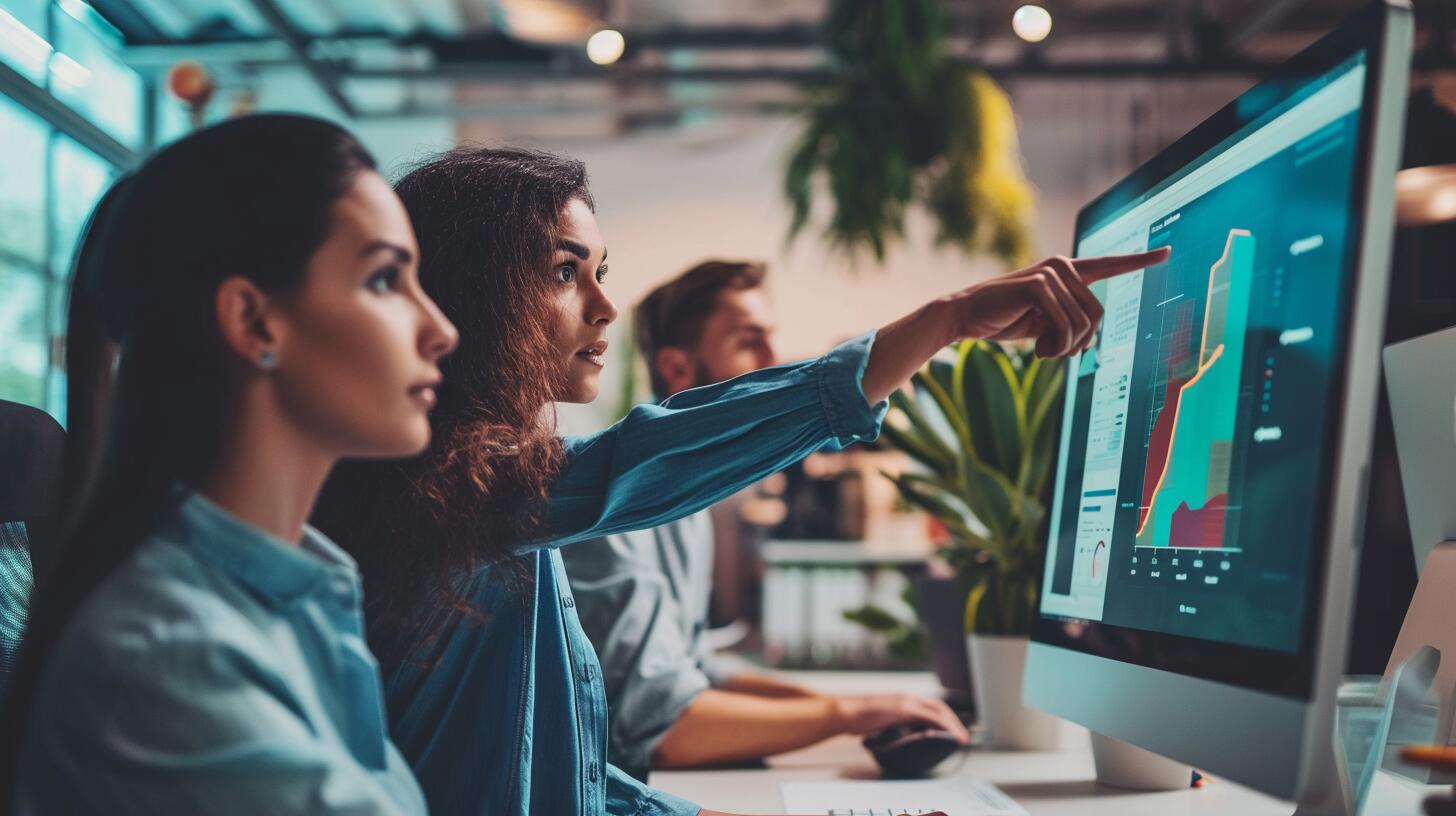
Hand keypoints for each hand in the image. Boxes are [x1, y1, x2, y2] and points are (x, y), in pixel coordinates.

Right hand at [831, 693, 971, 744]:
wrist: (845, 712)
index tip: (952, 728)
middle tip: (963, 735)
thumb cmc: (857, 718)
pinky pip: (930, 718)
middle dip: (954, 721)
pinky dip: (943, 726)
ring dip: (953, 724)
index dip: (944, 716)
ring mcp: (906, 702)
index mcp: (902, 699)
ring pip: (938, 711)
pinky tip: (949, 735)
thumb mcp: (880, 721)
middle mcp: (907, 697)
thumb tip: (899, 737)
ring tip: (961, 738)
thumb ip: (892, 725)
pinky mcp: (903, 710)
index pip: (930, 705)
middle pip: (939, 707)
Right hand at [941, 248, 1170, 357]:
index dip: (1140, 261)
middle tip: (1056, 353)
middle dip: (1081, 342)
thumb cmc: (1006, 319)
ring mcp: (1051, 273)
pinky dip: (1055, 346)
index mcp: (1067, 271)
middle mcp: (1063, 266)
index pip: (1109, 265)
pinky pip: (1066, 325)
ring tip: (1043, 351)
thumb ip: (1068, 323)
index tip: (1167, 252)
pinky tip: (1038, 350)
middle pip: (1099, 313)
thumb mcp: (1043, 324)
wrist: (966, 316)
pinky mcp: (1038, 284)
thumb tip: (1087, 344)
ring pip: (1083, 323)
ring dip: (1065, 348)